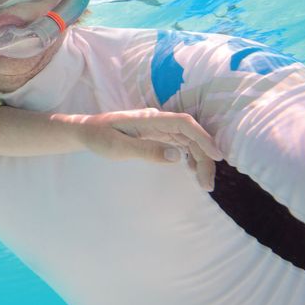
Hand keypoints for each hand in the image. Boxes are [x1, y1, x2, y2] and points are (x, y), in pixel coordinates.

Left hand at [71, 109, 222, 190]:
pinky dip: (190, 156)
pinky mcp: (157, 135)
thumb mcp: (118, 147)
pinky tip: (193, 171)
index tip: (217, 156)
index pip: (183, 124)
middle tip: (207, 185)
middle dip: (204, 157)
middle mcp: (158, 120)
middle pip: (190, 135)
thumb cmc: (99, 137)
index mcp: (150, 119)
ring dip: (200, 159)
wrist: (86, 130)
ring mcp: (158, 127)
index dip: (203, 138)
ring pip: (188, 140)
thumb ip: (146, 151)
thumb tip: (176, 156)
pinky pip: (180, 143)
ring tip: (204, 183)